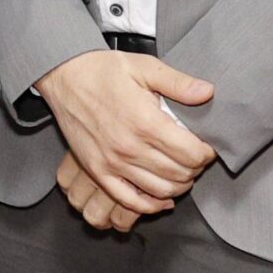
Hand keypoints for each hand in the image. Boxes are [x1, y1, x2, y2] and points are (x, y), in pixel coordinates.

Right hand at [31, 50, 216, 216]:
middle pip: (179, 174)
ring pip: (160, 190)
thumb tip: (208, 92)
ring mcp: (112, 163)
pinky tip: (162, 198)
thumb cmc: (103, 70)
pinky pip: (129, 200)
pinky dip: (150, 205)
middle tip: (196, 158)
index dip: (206, 153)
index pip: (191, 154)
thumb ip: (178, 82)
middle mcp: (130, 147)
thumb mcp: (144, 67)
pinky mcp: (97, 171)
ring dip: (178, 186)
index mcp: (145, 122)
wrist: (64, 76)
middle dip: (195, 169)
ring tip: (182, 172)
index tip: (206, 147)